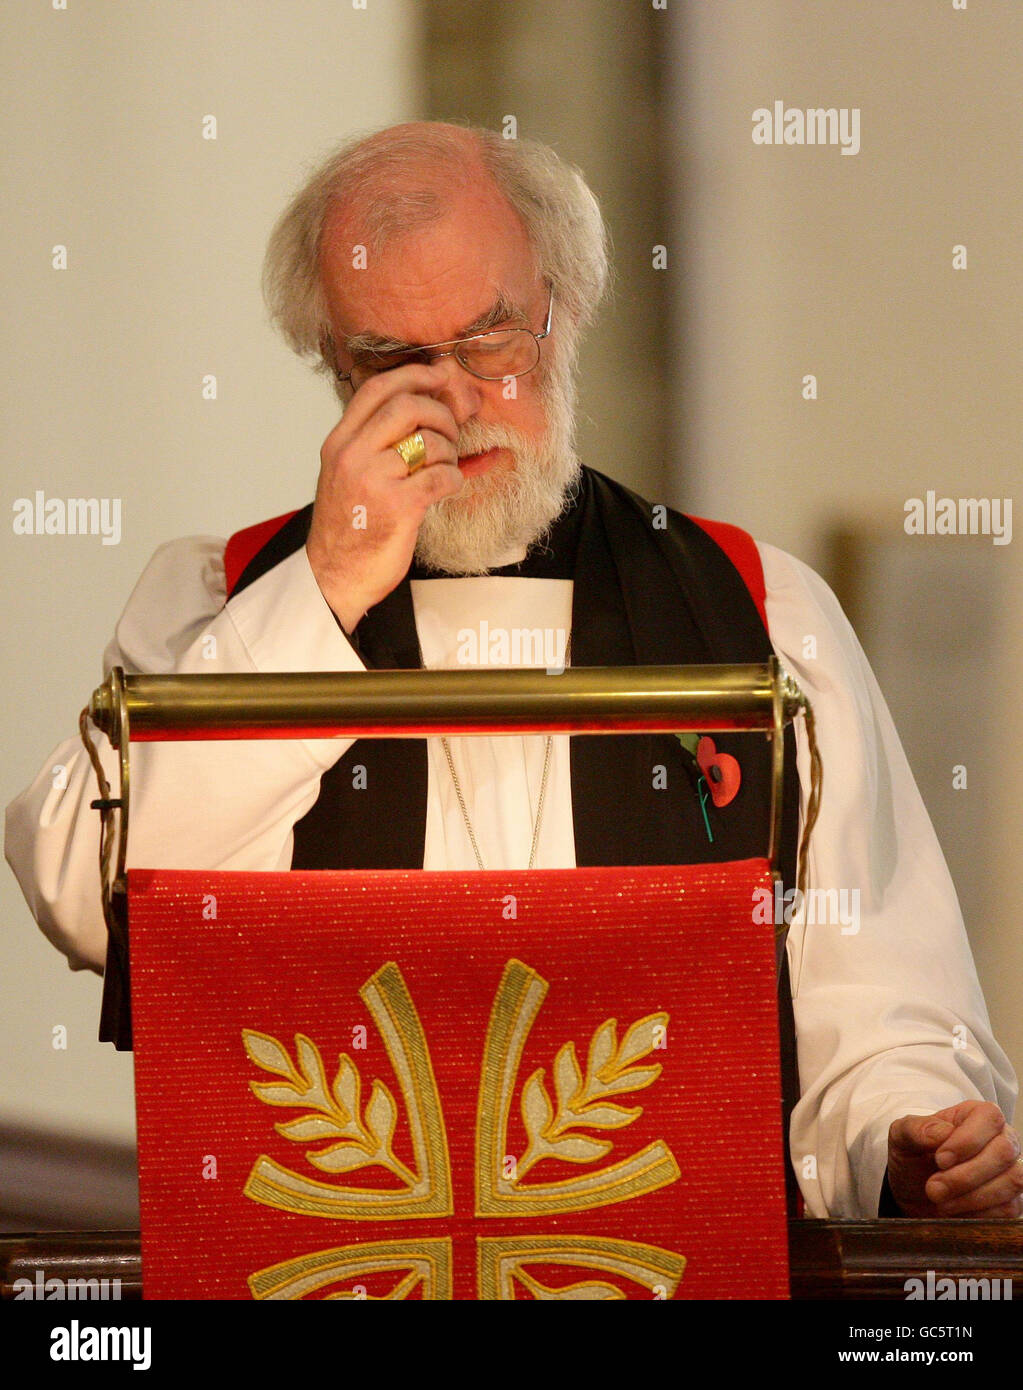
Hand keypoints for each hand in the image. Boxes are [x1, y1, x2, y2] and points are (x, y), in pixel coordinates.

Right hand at [306, 362, 464, 631]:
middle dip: (442, 413)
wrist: (334, 577)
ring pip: (430, 441)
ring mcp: (373, 480)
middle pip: (408, 405)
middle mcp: (352, 455)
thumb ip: (386, 440)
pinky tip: (445, 489)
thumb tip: (444, 406)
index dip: (415, 374)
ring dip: (450, 452)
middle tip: (451, 434)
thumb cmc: (351, 527)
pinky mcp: (397, 507)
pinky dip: (453, 480)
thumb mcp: (355, 475)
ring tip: (443, 469)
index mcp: (340, 442)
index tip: (442, 375)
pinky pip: (442, 477)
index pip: (377, 388)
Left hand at [887, 1101, 1022, 1217]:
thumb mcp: (902, 1136)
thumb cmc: (913, 1155)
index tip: (940, 1159)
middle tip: (934, 1188)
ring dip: (972, 1197)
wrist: (914, 1191)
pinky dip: (979, 1213)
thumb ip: (916, 1128)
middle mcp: (1002, 1139)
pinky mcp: (1013, 1201)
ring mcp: (1011, 1170)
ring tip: (940, 1201)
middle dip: (965, 1176)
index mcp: (977, 1115)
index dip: (968, 1140)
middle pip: (1003, 1152)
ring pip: (1011, 1181)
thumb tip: (942, 1133)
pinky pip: (1009, 1208)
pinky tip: (955, 1210)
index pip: (989, 1118)